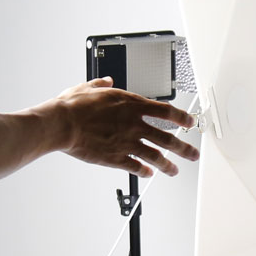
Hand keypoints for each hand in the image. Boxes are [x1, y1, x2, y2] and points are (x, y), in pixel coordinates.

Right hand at [50, 77, 198, 176]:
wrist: (62, 124)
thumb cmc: (73, 106)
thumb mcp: (89, 87)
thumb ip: (102, 84)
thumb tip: (107, 81)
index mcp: (131, 104)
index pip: (166, 111)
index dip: (182, 118)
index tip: (189, 122)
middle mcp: (134, 124)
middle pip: (167, 138)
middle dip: (184, 148)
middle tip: (192, 153)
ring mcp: (127, 143)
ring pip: (156, 156)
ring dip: (168, 165)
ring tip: (175, 170)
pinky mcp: (116, 158)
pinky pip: (136, 167)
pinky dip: (144, 171)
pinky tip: (148, 174)